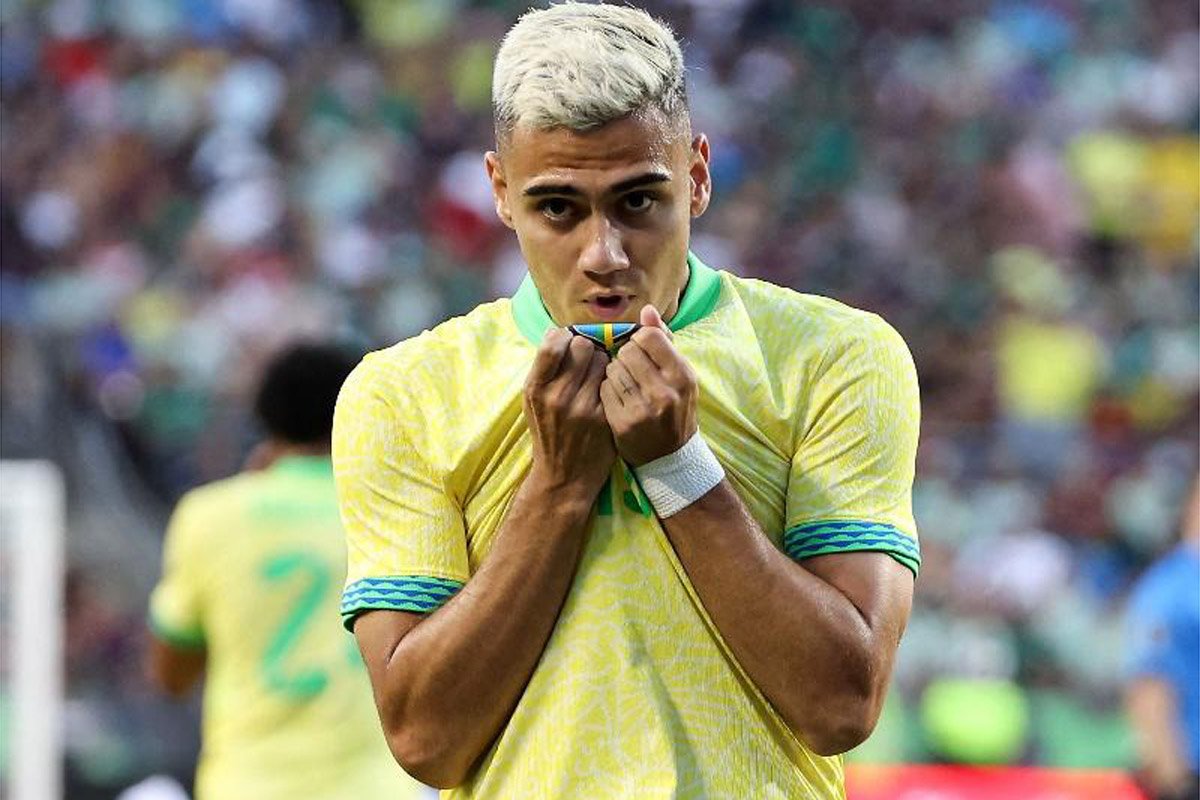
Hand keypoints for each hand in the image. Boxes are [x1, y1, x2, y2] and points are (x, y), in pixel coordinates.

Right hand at [524, 328, 615, 500]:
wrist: (564, 476)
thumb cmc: (548, 432)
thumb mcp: (532, 401)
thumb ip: (544, 369)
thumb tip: (558, 332)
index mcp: (535, 388)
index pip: (555, 342)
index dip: (565, 339)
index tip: (568, 347)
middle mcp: (557, 396)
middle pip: (583, 346)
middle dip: (587, 350)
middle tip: (587, 364)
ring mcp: (583, 407)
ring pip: (604, 360)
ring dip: (603, 364)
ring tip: (597, 379)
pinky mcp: (604, 417)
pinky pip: (615, 381)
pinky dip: (613, 382)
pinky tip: (608, 392)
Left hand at [600, 305, 697, 465]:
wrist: (671, 456)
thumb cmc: (675, 407)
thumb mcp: (679, 374)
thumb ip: (664, 341)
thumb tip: (647, 310)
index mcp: (682, 375)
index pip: (648, 336)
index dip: (640, 340)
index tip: (641, 351)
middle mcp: (664, 392)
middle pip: (627, 351)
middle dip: (625, 356)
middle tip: (631, 369)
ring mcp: (642, 409)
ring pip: (612, 369)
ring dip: (614, 373)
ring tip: (626, 385)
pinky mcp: (622, 423)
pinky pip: (604, 389)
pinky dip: (607, 390)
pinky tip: (617, 399)